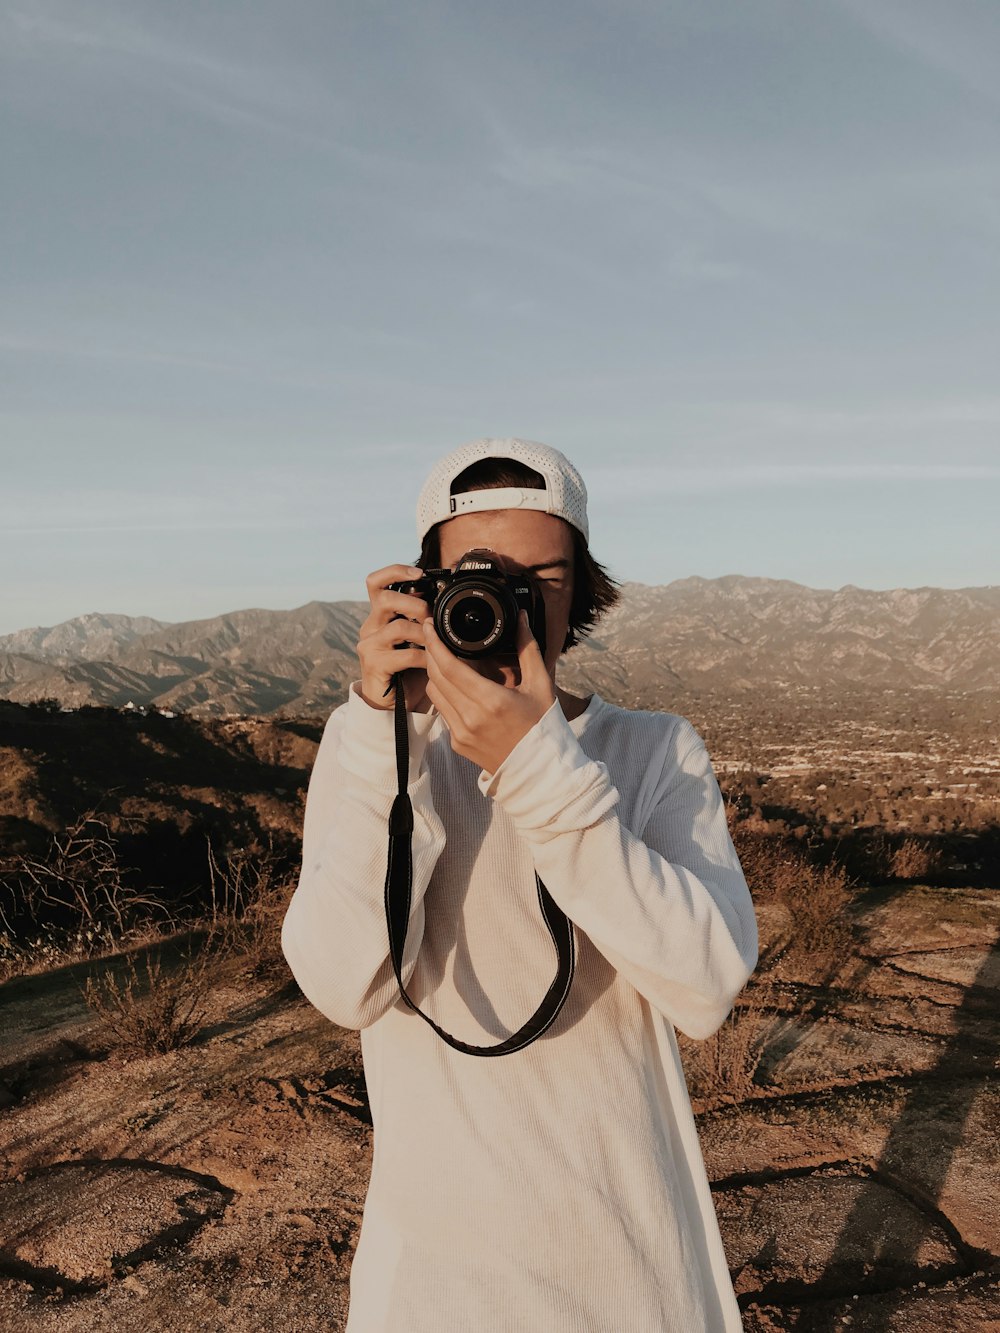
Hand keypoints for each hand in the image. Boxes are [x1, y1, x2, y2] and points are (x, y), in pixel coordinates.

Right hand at [357, 564, 431, 710]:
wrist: (392, 702)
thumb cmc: (407, 667)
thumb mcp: (415, 637)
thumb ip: (420, 617)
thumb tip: (438, 595)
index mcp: (379, 614)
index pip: (376, 582)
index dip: (395, 572)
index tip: (419, 573)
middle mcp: (370, 626)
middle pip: (386, 599)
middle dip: (415, 604)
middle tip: (431, 617)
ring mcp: (369, 645)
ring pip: (398, 627)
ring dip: (424, 634)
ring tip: (436, 644)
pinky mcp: (374, 664)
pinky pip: (405, 655)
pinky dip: (424, 658)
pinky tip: (432, 663)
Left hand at [422, 610, 555, 772]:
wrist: (541, 771)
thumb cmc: (543, 726)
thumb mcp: (540, 684)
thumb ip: (527, 647)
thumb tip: (520, 617)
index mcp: (492, 701)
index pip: (449, 666)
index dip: (435, 643)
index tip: (429, 626)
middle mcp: (471, 718)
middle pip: (435, 677)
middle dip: (430, 653)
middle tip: (433, 635)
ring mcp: (462, 733)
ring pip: (434, 693)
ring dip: (434, 673)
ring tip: (443, 658)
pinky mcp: (458, 743)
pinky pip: (442, 711)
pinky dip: (444, 693)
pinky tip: (454, 684)